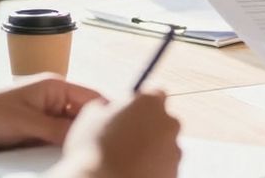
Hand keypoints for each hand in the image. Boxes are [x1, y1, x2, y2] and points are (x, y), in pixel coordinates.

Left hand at [0, 74, 103, 151]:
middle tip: (101, 149)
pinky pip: (56, 141)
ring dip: (75, 142)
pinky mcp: (35, 133)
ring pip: (71, 131)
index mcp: (56, 87)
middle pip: (85, 117)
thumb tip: (88, 137)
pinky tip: (64, 158)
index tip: (119, 132)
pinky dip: (60, 149)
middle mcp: (54, 100)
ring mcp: (45, 117)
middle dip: (92, 131)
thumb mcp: (25, 122)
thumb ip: (57, 129)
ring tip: (83, 154)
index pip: (94, 98)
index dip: (108, 113)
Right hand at [53, 91, 181, 177]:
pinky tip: (133, 171)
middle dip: (148, 127)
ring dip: (150, 149)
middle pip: (162, 120)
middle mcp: (168, 122)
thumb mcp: (90, 117)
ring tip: (126, 160)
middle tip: (126, 140)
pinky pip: (164, 165)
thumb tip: (107, 108)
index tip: (131, 114)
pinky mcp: (175, 171)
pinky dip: (153, 167)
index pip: (155, 94)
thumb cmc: (93, 151)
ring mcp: (174, 148)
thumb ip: (106, 106)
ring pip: (164, 144)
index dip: (142, 105)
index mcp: (150, 103)